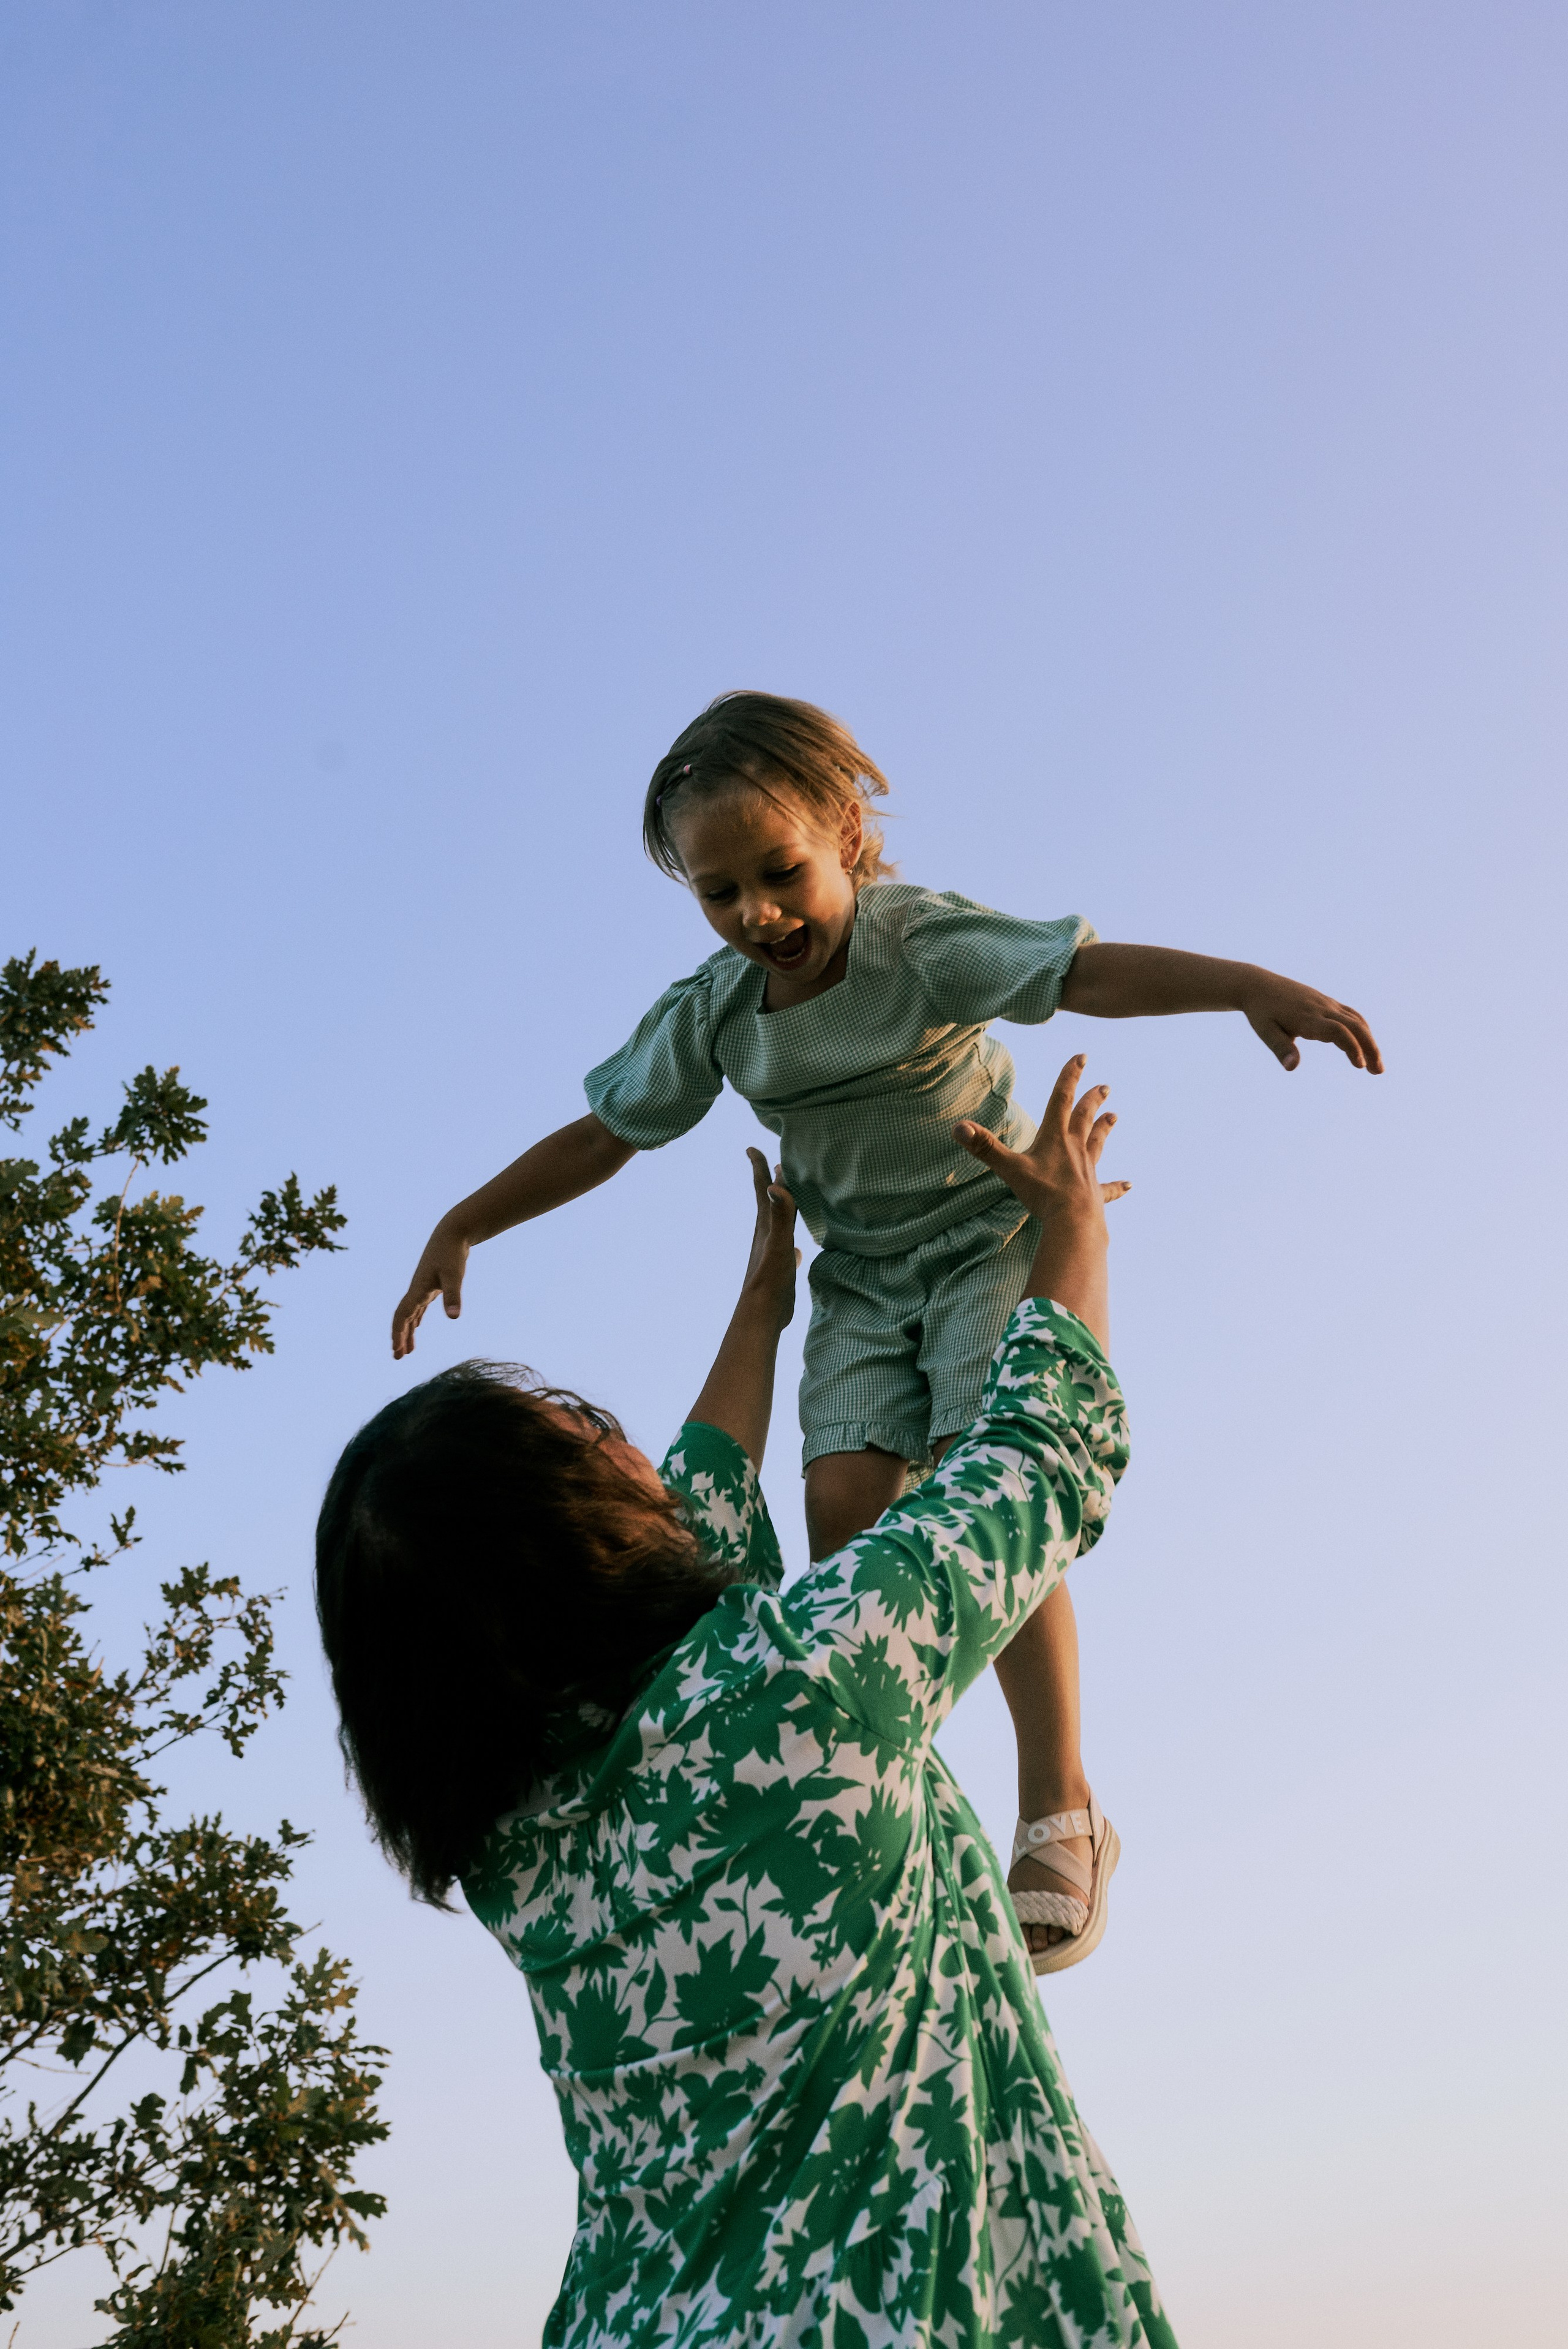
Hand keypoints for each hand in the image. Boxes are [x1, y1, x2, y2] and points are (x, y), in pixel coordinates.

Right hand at [391, 1222, 469, 1358]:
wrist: (453, 1233)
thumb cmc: (452, 1253)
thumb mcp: (455, 1275)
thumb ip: (453, 1296)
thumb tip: (454, 1318)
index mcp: (418, 1290)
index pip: (403, 1315)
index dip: (398, 1333)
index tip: (397, 1350)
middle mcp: (417, 1290)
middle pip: (403, 1318)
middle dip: (400, 1337)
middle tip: (398, 1357)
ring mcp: (422, 1287)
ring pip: (410, 1314)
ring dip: (407, 1331)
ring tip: (407, 1351)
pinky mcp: (431, 1285)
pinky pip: (418, 1307)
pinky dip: (415, 1319)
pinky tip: (416, 1327)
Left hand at [740, 1148, 800, 1332]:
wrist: (762, 1316)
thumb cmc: (770, 1281)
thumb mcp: (778, 1245)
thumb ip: (780, 1215)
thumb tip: (775, 1184)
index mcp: (766, 1226)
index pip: (762, 1190)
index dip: (759, 1168)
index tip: (751, 1148)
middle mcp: (766, 1235)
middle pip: (767, 1202)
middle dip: (769, 1181)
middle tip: (771, 1162)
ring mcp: (772, 1252)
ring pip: (776, 1222)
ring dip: (780, 1207)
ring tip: (785, 1197)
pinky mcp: (779, 1269)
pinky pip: (786, 1247)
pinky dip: (790, 1241)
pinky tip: (797, 1249)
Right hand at [953, 1057, 1127, 1227]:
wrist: (1074, 1221)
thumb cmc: (1043, 1193)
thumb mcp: (1009, 1168)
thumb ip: (984, 1147)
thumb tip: (957, 1127)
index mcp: (1055, 1138)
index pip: (1062, 1099)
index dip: (1070, 1076)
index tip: (1082, 1056)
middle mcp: (1075, 1149)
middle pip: (1085, 1117)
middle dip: (1092, 1099)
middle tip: (1105, 1087)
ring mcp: (1087, 1170)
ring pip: (1097, 1143)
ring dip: (1104, 1128)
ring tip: (1114, 1116)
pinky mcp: (1095, 1193)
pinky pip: (1108, 1188)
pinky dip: (1118, 1186)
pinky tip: (1128, 1184)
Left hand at [1241, 974, 1383, 1073]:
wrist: (1258, 985)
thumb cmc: (1261, 1012)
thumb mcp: (1265, 1032)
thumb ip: (1281, 1049)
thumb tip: (1292, 1068)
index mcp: (1307, 1018)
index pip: (1337, 1031)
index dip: (1351, 1047)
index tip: (1359, 1066)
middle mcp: (1321, 1009)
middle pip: (1354, 1026)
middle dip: (1370, 1048)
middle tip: (1378, 1072)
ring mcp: (1326, 1004)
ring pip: (1356, 1020)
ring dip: (1369, 1041)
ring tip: (1375, 1065)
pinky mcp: (1326, 1002)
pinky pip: (1350, 1014)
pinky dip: (1362, 1029)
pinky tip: (1364, 1043)